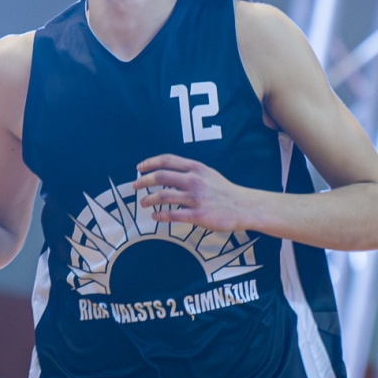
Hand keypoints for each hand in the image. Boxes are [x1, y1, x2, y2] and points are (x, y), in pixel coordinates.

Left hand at [134, 154, 253, 231]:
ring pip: (163, 196)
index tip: (139, 168)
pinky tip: (156, 217)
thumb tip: (168, 171)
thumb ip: (190, 171)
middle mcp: (194, 180)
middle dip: (143, 181)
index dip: (149, 163)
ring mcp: (195, 198)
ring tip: (143, 203)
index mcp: (196, 168)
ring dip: (149, 199)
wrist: (243, 207)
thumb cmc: (224, 191)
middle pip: (160, 176)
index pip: (166, 160)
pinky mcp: (198, 215)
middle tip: (134, 186)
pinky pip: (172, 215)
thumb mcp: (208, 173)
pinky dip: (160, 216)